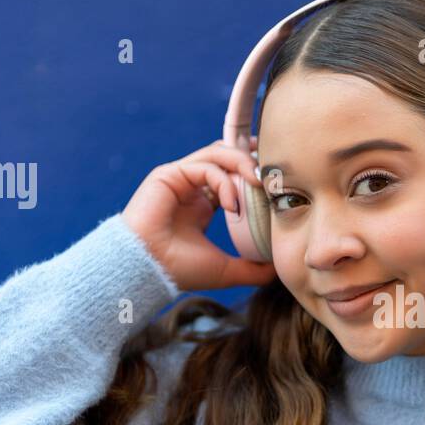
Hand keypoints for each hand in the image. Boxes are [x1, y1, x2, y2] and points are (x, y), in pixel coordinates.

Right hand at [121, 137, 277, 291]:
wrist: (147, 270)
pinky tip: (231, 204)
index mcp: (202, 204)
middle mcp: (191, 187)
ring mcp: (179, 178)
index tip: (275, 178)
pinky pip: (204, 167)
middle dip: (251, 159)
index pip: (232, 175)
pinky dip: (223, 181)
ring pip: (216, 154)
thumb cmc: (179, 270)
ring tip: (258, 181)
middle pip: (226, 157)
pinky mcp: (169, 174)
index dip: (253, 172)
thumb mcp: (226, 270)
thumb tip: (277, 270)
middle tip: (271, 173)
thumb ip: (252, 269)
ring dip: (241, 163)